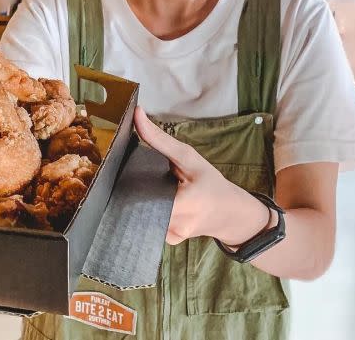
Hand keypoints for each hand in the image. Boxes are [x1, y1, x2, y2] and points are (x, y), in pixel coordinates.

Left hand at [133, 106, 269, 245]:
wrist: (232, 214)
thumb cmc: (211, 183)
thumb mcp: (189, 157)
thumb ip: (159, 139)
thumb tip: (137, 114)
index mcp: (183, 204)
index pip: (141, 193)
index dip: (129, 181)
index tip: (123, 169)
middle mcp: (176, 224)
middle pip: (138, 204)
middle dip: (134, 189)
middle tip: (139, 176)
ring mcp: (172, 236)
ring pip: (142, 215)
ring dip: (140, 200)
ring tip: (149, 188)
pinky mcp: (170, 240)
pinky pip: (149, 224)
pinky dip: (149, 211)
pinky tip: (156, 202)